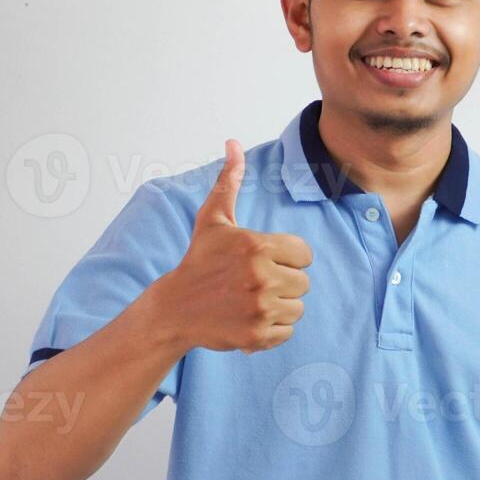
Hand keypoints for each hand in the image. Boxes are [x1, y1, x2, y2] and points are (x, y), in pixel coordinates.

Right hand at [160, 139, 311, 353]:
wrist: (175, 309)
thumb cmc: (199, 260)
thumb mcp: (213, 219)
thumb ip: (228, 182)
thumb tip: (233, 143)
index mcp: (258, 247)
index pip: (305, 254)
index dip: (288, 257)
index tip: (264, 261)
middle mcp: (262, 277)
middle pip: (303, 282)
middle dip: (283, 282)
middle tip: (254, 282)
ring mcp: (260, 308)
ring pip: (297, 308)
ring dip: (280, 306)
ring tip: (252, 300)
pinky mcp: (257, 335)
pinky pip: (288, 331)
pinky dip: (273, 329)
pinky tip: (250, 317)